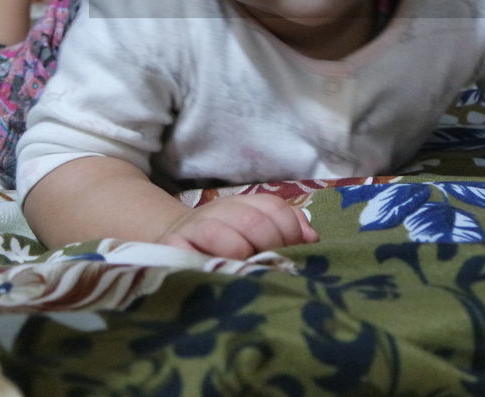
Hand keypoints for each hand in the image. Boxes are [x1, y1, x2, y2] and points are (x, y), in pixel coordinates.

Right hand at [158, 193, 318, 259]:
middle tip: (272, 268)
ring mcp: (193, 229)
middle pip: (254, 221)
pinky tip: (227, 280)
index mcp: (241, 204)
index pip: (273, 207)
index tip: (295, 250)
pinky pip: (199, 260)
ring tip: (249, 275)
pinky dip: (218, 271)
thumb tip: (312, 237)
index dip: (290, 230)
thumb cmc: (224, 246)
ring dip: (246, 260)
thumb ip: (286, 227)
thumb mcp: (255, 230)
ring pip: (231, 240)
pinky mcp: (172, 250)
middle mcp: (217, 210)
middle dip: (271, 246)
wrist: (173, 247)